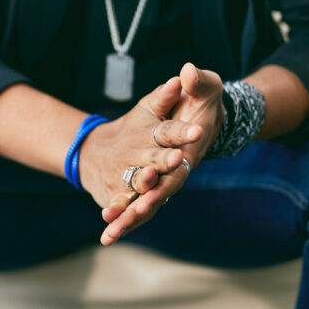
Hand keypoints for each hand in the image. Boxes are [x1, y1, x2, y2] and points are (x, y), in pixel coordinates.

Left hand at [99, 63, 223, 244]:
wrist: (199, 119)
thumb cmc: (200, 100)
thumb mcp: (203, 87)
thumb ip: (198, 82)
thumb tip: (188, 71)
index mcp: (189, 147)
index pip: (181, 159)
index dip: (170, 168)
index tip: (160, 176)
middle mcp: (178, 169)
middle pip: (163, 188)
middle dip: (151, 198)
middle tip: (139, 208)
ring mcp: (163, 180)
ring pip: (147, 203)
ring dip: (131, 218)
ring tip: (112, 231)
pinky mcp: (150, 187)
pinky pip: (135, 207)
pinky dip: (122, 221)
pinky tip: (106, 236)